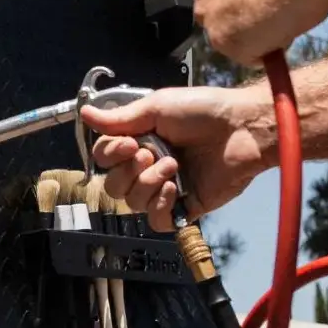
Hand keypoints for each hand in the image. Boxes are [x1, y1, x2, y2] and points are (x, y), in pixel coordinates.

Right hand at [79, 85, 277, 231]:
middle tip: (150, 153)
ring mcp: (167, 188)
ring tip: (173, 165)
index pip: (105, 159)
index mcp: (140, 141)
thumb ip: (119, 119)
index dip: (110, 156)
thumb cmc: (203, 111)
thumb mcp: (157, 107)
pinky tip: (173, 189)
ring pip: (133, 203)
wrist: (242, 128)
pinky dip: (160, 206)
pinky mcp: (186, 206)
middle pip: (114, 186)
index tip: (128, 144)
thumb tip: (84, 113)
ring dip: (148, 184)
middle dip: (128, 172)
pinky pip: (158, 220)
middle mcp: (149, 166)